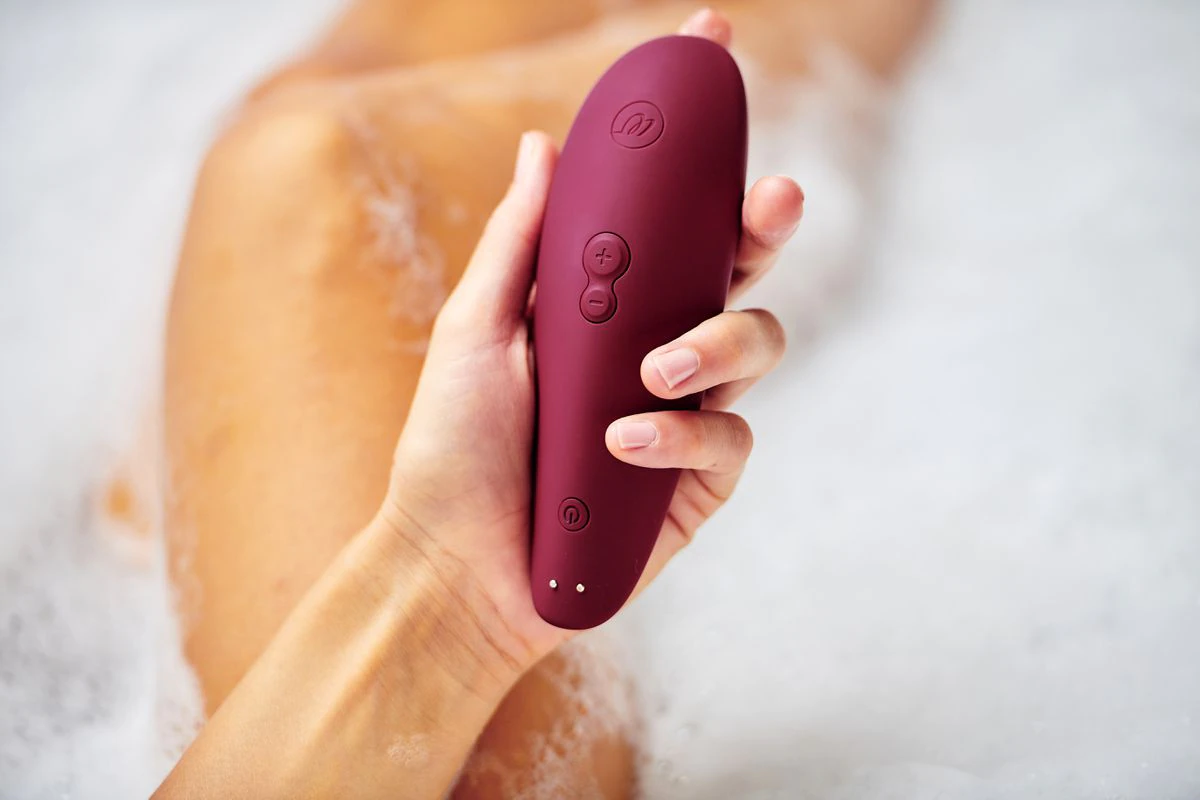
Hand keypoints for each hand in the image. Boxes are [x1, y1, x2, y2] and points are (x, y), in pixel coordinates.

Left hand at [382, 13, 803, 672]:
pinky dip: (681, 433)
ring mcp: (685, 409)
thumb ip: (520, 243)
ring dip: (714, 344)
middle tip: (770, 195)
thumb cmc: (455, 449)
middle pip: (735, 264)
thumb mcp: (474, 331)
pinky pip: (731, 435)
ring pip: (757, 341)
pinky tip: (623, 446)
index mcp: (604, 301)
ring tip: (647, 375)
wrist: (457, 568)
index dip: (693, 138)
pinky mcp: (701, 476)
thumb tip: (544, 146)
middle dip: (763, 220)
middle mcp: (654, 344)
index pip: (663, 210)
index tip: (712, 50)